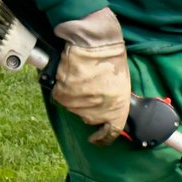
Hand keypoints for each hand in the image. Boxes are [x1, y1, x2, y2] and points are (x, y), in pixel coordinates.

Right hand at [52, 9, 130, 145]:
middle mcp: (99, 112)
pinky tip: (70, 74)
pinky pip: (60, 95)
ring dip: (75, 94)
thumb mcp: (121, 85)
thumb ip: (113, 101)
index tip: (96, 139)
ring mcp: (80, 105)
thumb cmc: (111, 58)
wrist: (95, 42)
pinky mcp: (64, 95)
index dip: (102, 138)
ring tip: (81, 76)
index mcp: (118, 110)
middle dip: (88, 104)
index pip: (110, 133)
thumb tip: (105, 106)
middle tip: (89, 86)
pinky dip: (62, 86)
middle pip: (87, 116)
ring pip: (73, 106)